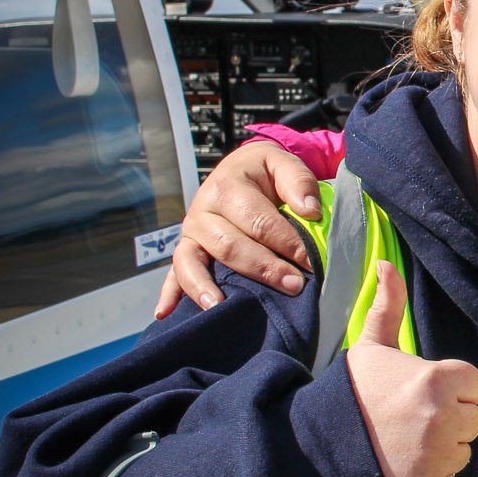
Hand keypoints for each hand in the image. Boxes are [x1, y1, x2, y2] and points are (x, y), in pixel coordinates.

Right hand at [155, 141, 321, 317]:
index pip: (259, 221)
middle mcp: (201, 211)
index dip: (287, 243)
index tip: (311, 261)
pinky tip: (165, 313)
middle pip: (230, 246)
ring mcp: (190, 234)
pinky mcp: (186, 251)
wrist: (239, 171)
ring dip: (208, 287)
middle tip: (294, 285)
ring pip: (194, 263)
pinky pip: (174, 274)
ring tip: (222, 307)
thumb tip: (309, 210)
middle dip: (264, 268)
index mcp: (226, 186)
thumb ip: (298, 181)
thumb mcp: (283, 163)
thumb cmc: (264, 172)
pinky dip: (170, 294)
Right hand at [345, 262, 477, 476]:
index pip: (476, 386)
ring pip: (464, 450)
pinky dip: (431, 475)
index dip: (453, 388)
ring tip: (406, 439)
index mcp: (439, 379)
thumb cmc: (353, 391)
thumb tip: (385, 263)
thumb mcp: (372, 345)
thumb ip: (389, 305)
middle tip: (411, 417)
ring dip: (442, 448)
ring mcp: (438, 455)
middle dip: (450, 418)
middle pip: (474, 419)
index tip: (423, 391)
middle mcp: (444, 417)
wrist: (319, 445)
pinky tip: (404, 462)